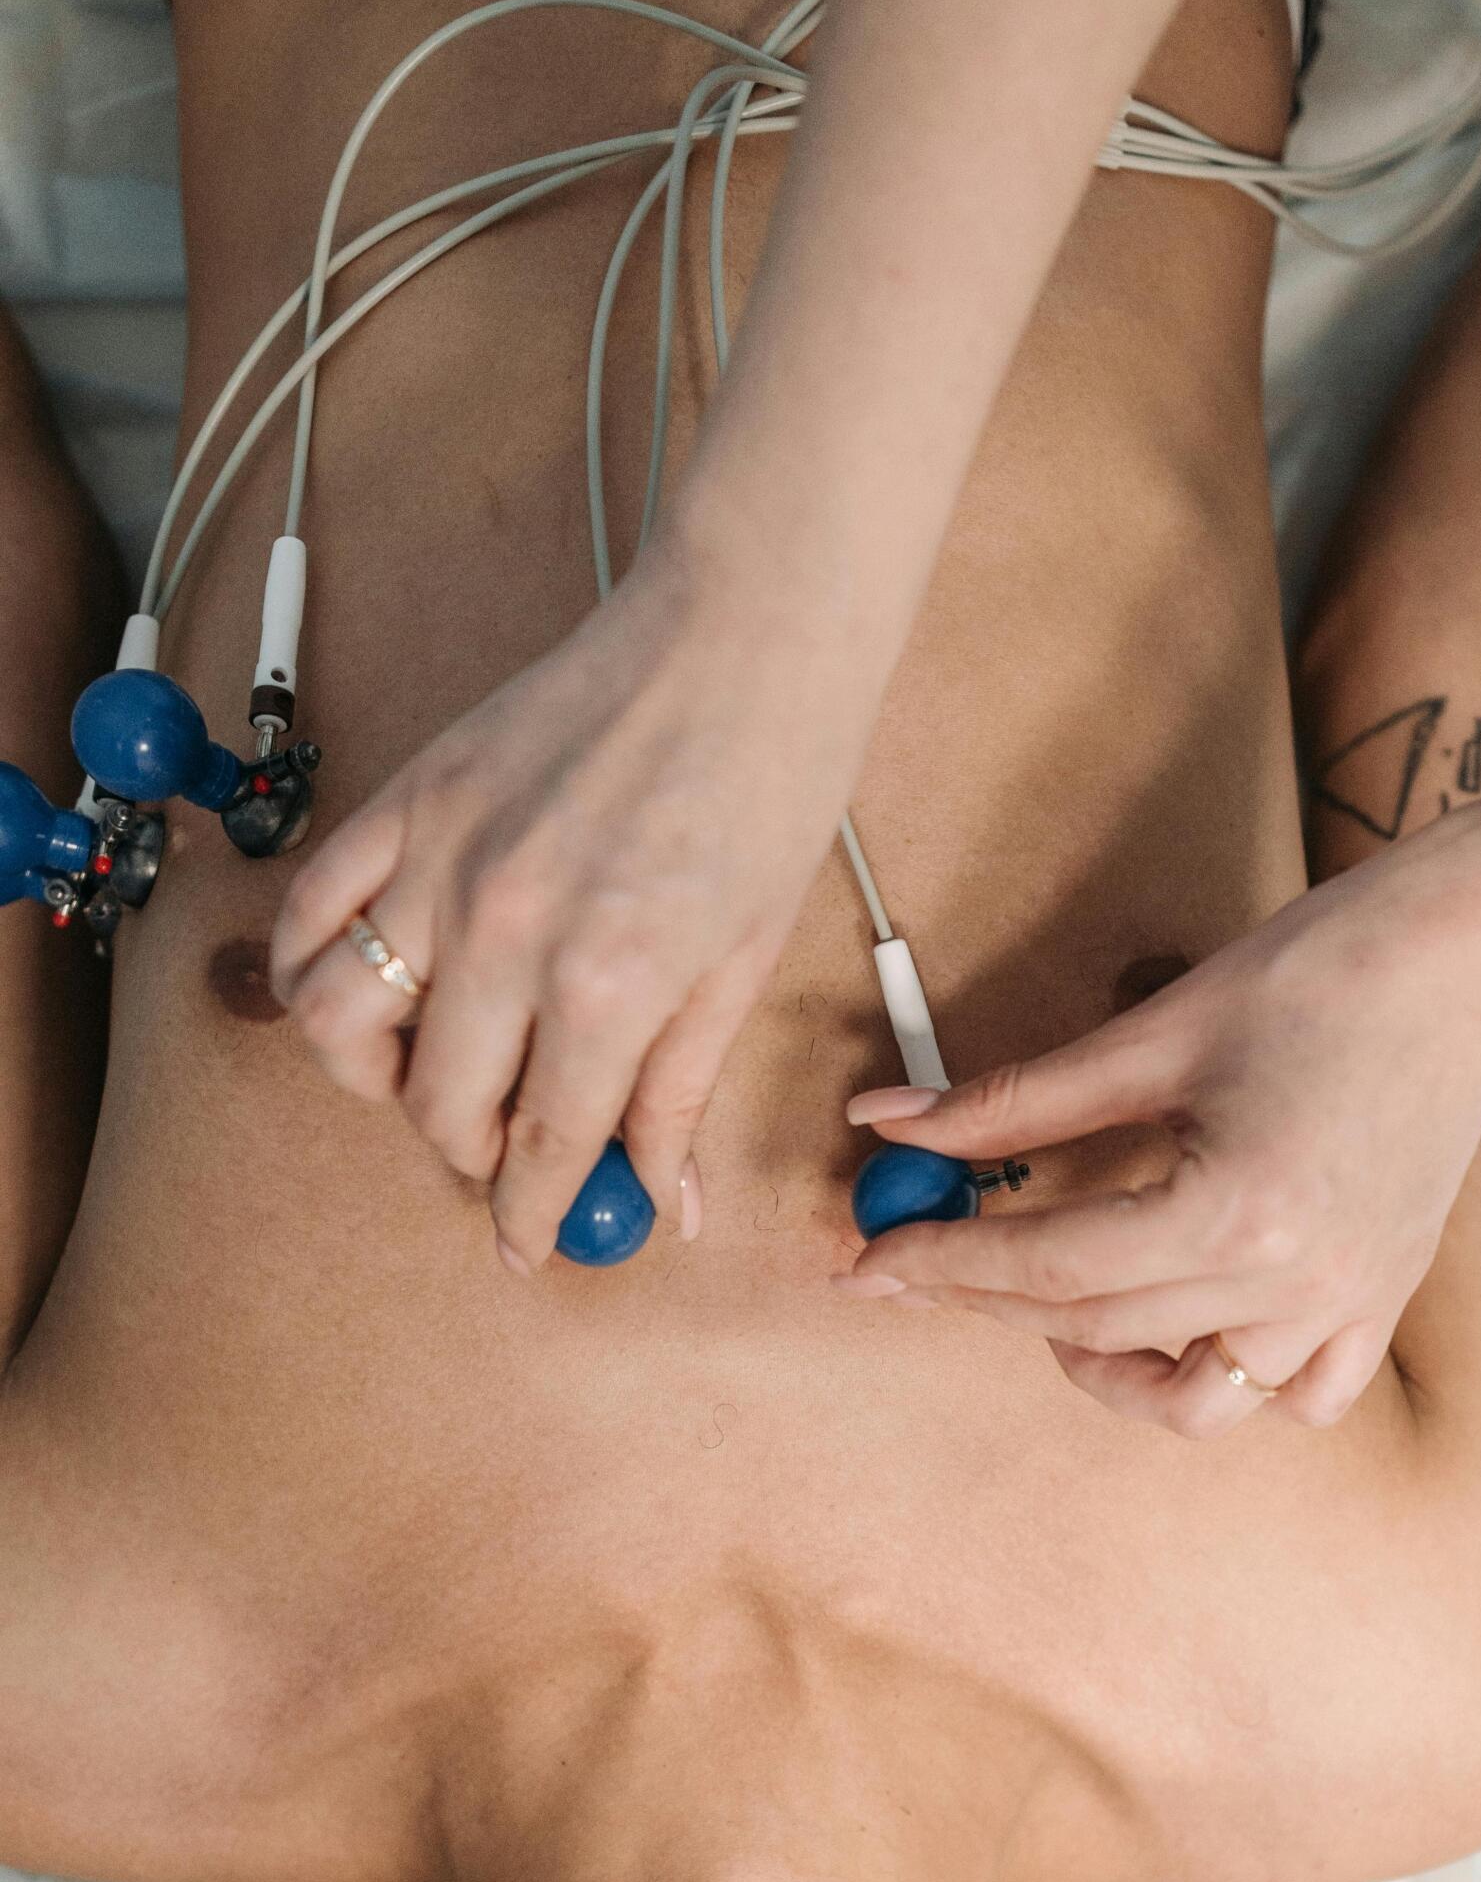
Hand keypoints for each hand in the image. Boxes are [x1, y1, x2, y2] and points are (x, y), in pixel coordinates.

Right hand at [269, 526, 879, 1268]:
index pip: (543, 1147)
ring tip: (427, 1070)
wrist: (743, 633)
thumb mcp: (742, 962)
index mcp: (607, 983)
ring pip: (336, 1019)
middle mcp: (505, 931)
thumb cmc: (769, 787)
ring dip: (372, 1074)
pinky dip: (311, 970)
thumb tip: (663, 1199)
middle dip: (468, 1151)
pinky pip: (310, 912)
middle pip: (437, 1101)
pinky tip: (365, 989)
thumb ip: (680, 1086)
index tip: (525, 1247)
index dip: (531, 1217)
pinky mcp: (405, 798)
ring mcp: (440, 860)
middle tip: (507, 1144)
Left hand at [838, 823, 1480, 1434]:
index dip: (942, 1265)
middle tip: (921, 1266)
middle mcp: (1291, 1280)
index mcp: (1231, 1209)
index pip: (1046, 1267)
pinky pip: (1298, 1398)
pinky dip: (1230, 1382)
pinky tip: (1183, 1324)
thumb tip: (888, 1122)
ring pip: (1198, 1402)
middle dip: (989, 1302)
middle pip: (1098, 1330)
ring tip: (1058, 1311)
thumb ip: (1013, 1099)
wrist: (1472, 956)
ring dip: (1107, 1370)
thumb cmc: (1321, 970)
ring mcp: (1346, 1302)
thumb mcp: (1151, 1033)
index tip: (868, 1262)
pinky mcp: (1383, 1298)